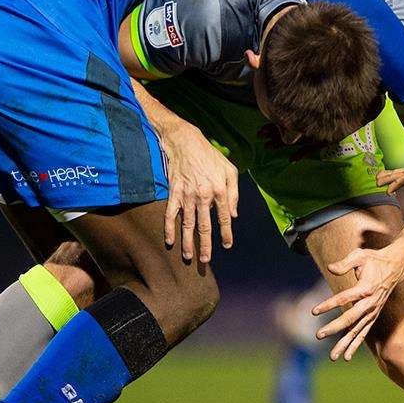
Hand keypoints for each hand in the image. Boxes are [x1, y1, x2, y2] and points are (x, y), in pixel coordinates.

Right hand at [161, 122, 238, 263]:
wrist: (185, 141)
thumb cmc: (210, 155)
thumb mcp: (230, 170)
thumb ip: (234, 193)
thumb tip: (234, 214)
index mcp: (220, 190)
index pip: (224, 218)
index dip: (226, 234)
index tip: (227, 246)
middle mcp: (203, 195)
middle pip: (205, 227)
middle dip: (205, 245)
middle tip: (205, 261)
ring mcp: (187, 195)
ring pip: (187, 224)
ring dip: (187, 242)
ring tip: (188, 256)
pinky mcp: (174, 192)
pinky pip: (171, 214)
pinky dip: (169, 228)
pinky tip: (169, 241)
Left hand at [311, 246, 403, 360]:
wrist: (395, 266)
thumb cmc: (374, 259)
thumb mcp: (360, 255)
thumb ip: (345, 264)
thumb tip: (330, 268)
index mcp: (366, 288)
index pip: (344, 298)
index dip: (329, 304)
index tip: (314, 311)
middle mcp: (370, 303)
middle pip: (350, 319)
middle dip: (334, 328)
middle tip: (318, 335)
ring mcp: (373, 311)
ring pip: (357, 331)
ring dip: (345, 344)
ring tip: (333, 357)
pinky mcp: (373, 315)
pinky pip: (363, 333)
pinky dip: (355, 344)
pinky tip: (346, 356)